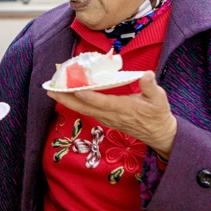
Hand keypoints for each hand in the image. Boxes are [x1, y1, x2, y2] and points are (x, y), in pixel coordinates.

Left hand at [47, 71, 177, 158]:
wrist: (159, 134)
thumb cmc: (159, 115)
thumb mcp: (160, 99)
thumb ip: (151, 87)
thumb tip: (147, 75)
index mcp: (123, 109)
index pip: (103, 102)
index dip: (89, 97)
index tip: (76, 90)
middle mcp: (111, 115)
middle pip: (84, 108)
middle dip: (66, 99)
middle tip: (50, 89)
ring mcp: (106, 118)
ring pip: (83, 110)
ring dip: (67, 101)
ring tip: (52, 90)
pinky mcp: (105, 118)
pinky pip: (86, 110)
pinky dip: (75, 103)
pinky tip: (66, 96)